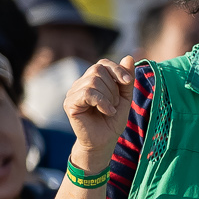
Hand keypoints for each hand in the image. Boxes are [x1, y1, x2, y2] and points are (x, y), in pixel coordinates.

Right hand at [63, 57, 136, 171]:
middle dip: (113, 87)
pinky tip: (107, 112)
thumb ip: (126, 79)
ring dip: (108, 96)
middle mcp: (81, 84)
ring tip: (109, 110)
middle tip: (114, 104)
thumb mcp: (125, 98)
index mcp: (93, 80)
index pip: (102, 63)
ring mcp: (73, 93)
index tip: (127, 82)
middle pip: (98, 70)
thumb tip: (129, 57)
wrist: (104, 141)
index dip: (116, 69)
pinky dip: (102, 102)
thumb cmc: (112, 120)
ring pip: (93, 81)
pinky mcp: (70, 103)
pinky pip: (87, 93)